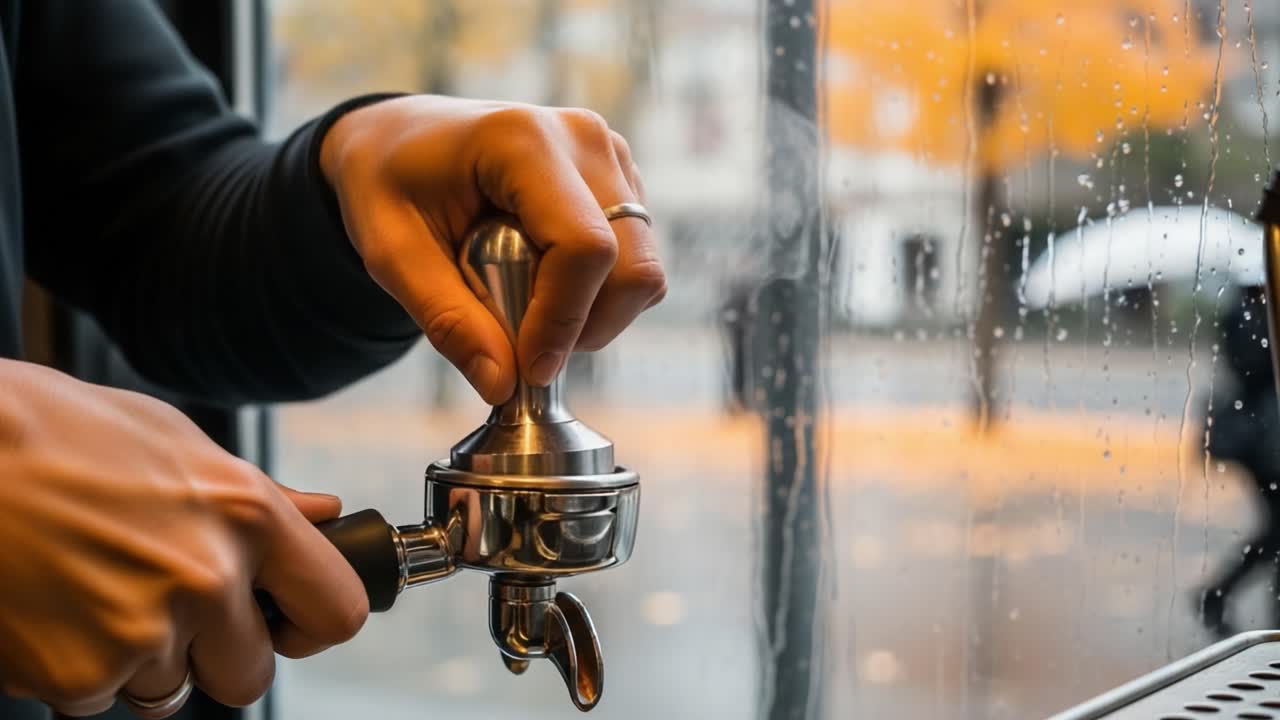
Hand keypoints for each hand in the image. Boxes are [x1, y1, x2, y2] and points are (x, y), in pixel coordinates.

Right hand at [0, 361, 366, 715]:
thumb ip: (262, 495)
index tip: (288, 623)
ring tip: (95, 589)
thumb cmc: (59, 434)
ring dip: (140, 660)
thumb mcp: (178, 442)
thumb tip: (324, 514)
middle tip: (170, 611)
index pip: (336, 611)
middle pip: (250, 676)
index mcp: (248, 515)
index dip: (311, 625)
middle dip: (215, 656)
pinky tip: (55, 608)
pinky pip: (97, 699)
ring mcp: (143, 633)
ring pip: (169, 691)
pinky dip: (77, 668)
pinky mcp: (77, 674)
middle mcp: (207, 579)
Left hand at [320, 95, 667, 403]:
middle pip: (631, 265)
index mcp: (522, 140)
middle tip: (526, 350)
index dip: (562, 321)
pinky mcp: (622, 181)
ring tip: (528, 311)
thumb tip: (501, 385)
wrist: (399, 137)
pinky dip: (598, 297)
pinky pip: (636, 263)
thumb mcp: (392, 254)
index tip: (527, 369)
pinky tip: (545, 286)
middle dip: (584, 328)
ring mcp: (610, 157)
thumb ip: (447, 320)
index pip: (584, 247)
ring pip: (642, 271)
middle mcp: (582, 139)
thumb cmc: (388, 182)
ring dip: (592, 316)